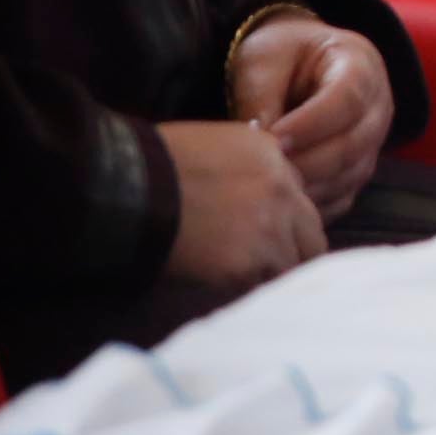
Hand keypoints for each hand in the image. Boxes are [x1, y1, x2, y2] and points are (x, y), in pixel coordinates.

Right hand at [161, 118, 327, 291]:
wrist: (125, 188)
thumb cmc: (153, 164)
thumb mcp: (214, 145)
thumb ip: (250, 166)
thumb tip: (262, 189)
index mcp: (273, 156)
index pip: (299, 198)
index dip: (284, 219)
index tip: (266, 235)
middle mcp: (282, 190)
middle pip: (311, 234)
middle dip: (291, 251)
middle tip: (264, 266)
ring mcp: (269, 228)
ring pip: (291, 264)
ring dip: (269, 274)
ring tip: (237, 278)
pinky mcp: (246, 264)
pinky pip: (258, 286)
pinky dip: (243, 289)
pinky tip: (218, 284)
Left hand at [227, 8, 395, 217]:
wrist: (295, 66)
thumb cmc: (281, 57)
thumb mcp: (264, 61)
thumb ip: (261, 98)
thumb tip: (256, 143)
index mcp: (360, 64)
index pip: (348, 99)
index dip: (312, 123)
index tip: (273, 138)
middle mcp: (378, 106)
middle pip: (353, 143)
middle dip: (306, 161)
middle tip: (262, 170)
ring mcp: (373, 142)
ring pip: (349, 175)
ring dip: (308, 186)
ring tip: (267, 185)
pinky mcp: (358, 171)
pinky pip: (341, 198)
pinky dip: (312, 204)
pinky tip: (280, 200)